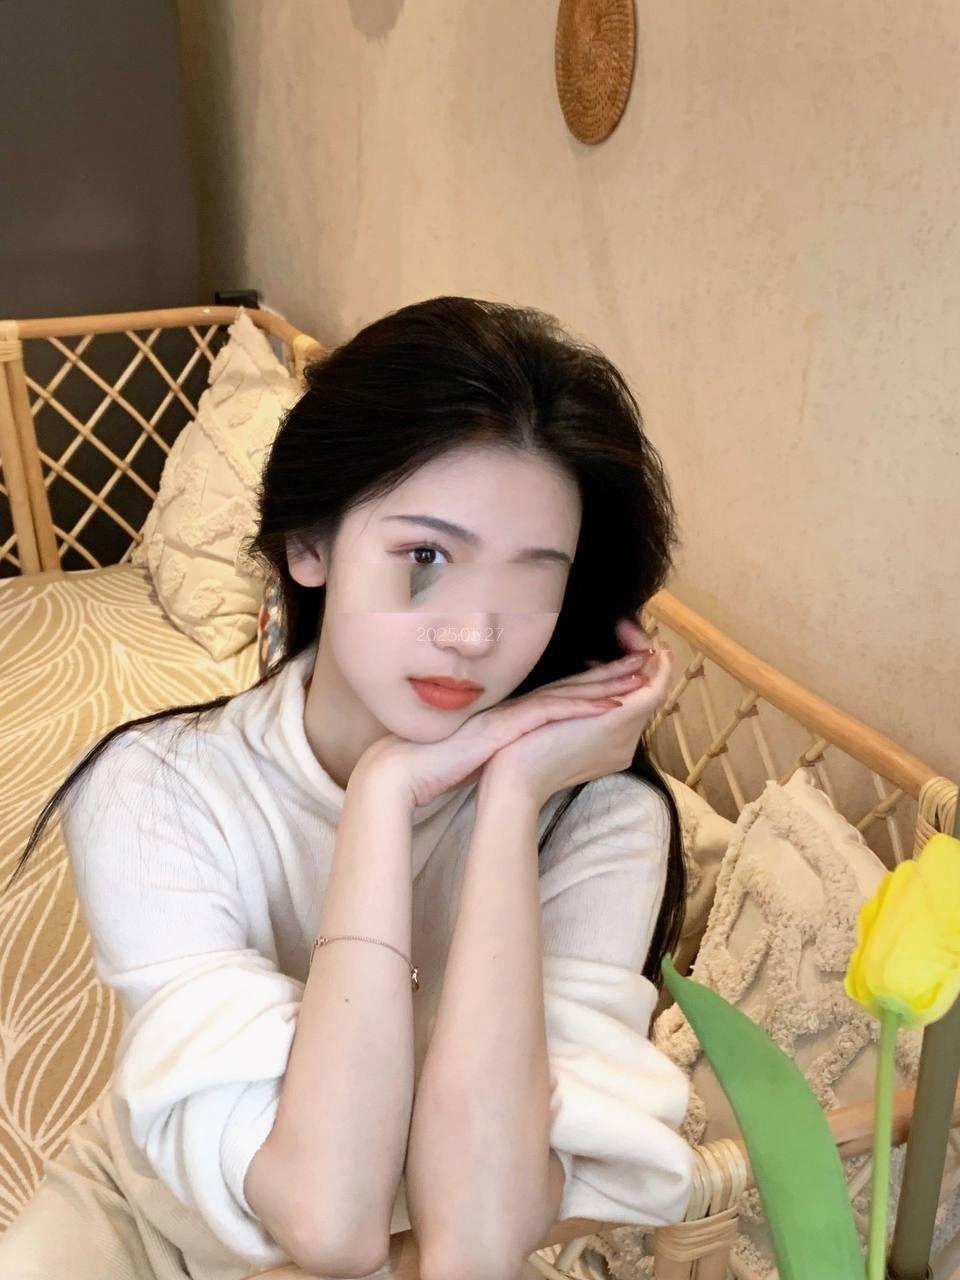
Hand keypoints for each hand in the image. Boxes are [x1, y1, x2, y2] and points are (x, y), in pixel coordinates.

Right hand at [358, 625, 661, 809]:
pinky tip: (611, 701)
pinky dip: (585, 705)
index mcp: (517, 711)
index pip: (565, 691)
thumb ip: (505, 741)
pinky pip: (555, 710)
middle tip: (649, 655)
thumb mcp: (484, 749)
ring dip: (610, 680)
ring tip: (643, 670)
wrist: (411, 768)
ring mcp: (515, 712)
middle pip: (577, 683)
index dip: (598, 678)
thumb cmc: (441, 763)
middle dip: (615, 669)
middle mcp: (520, 705)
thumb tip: (521, 746)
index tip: (627, 671)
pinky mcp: (510, 724)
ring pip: (572, 691)